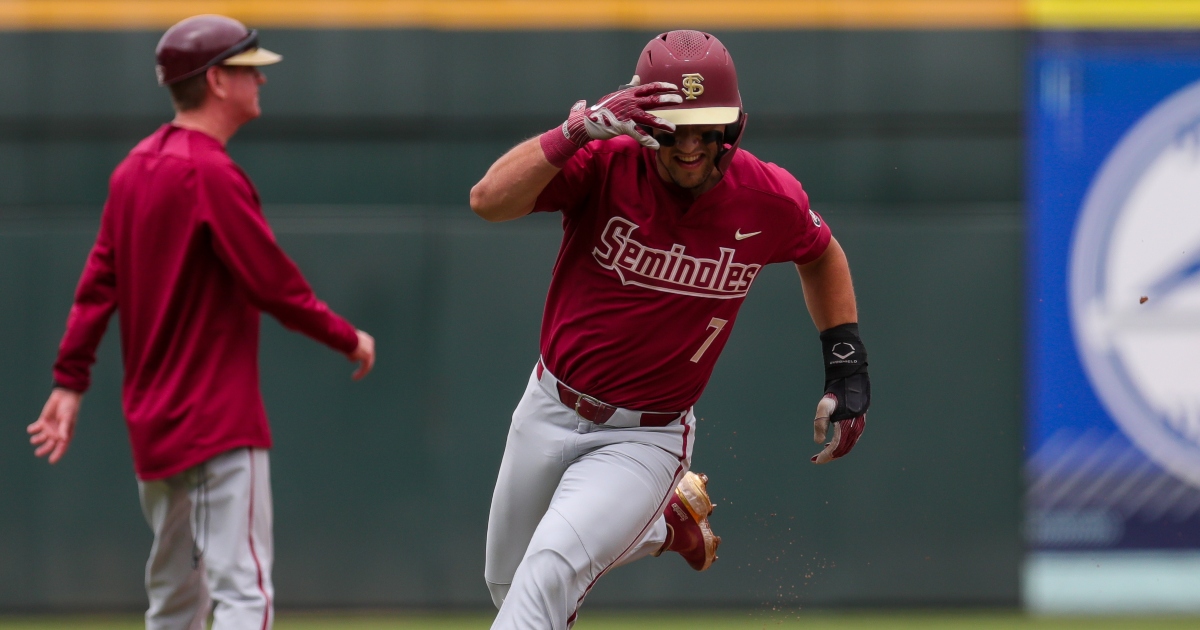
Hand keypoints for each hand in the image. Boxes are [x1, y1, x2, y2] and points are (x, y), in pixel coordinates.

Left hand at [28, 388, 82, 463]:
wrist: (64, 396)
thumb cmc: (70, 408)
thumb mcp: (68, 418)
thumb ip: (64, 428)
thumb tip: (63, 439)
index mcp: (66, 434)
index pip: (61, 447)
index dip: (57, 455)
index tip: (51, 461)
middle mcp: (57, 433)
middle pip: (49, 445)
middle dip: (43, 450)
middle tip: (38, 453)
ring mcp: (49, 428)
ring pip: (41, 438)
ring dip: (36, 440)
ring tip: (35, 439)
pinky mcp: (43, 422)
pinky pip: (35, 429)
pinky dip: (32, 430)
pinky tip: (32, 428)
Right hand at [348, 329, 375, 379]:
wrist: (344, 337)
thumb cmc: (341, 337)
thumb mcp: (345, 342)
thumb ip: (349, 348)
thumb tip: (350, 355)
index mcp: (366, 338)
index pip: (365, 349)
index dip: (360, 356)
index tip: (354, 359)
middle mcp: (370, 344)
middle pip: (368, 357)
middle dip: (363, 365)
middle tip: (357, 372)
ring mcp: (370, 350)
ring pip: (367, 363)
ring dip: (362, 371)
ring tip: (355, 377)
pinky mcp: (367, 357)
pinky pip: (366, 367)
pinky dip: (360, 373)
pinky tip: (354, 377)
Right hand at [562, 81, 681, 149]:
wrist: (587, 120)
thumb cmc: (602, 108)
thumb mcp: (616, 94)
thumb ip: (629, 87)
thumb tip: (636, 78)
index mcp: (630, 94)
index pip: (650, 87)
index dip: (663, 86)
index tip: (674, 87)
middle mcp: (630, 102)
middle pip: (652, 100)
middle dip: (667, 100)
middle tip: (680, 100)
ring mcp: (627, 115)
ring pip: (648, 118)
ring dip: (662, 123)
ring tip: (673, 128)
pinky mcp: (623, 127)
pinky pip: (638, 134)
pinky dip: (647, 141)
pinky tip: (656, 146)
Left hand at [811, 394, 865, 464]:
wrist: (850, 380)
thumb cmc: (836, 393)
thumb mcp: (824, 406)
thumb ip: (820, 423)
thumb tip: (818, 442)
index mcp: (847, 427)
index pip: (836, 447)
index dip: (826, 456)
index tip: (816, 461)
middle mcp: (855, 429)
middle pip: (842, 449)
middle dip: (829, 456)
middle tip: (816, 460)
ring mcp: (859, 427)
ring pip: (847, 446)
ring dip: (835, 451)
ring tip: (822, 453)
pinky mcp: (859, 423)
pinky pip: (851, 439)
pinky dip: (841, 445)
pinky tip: (831, 444)